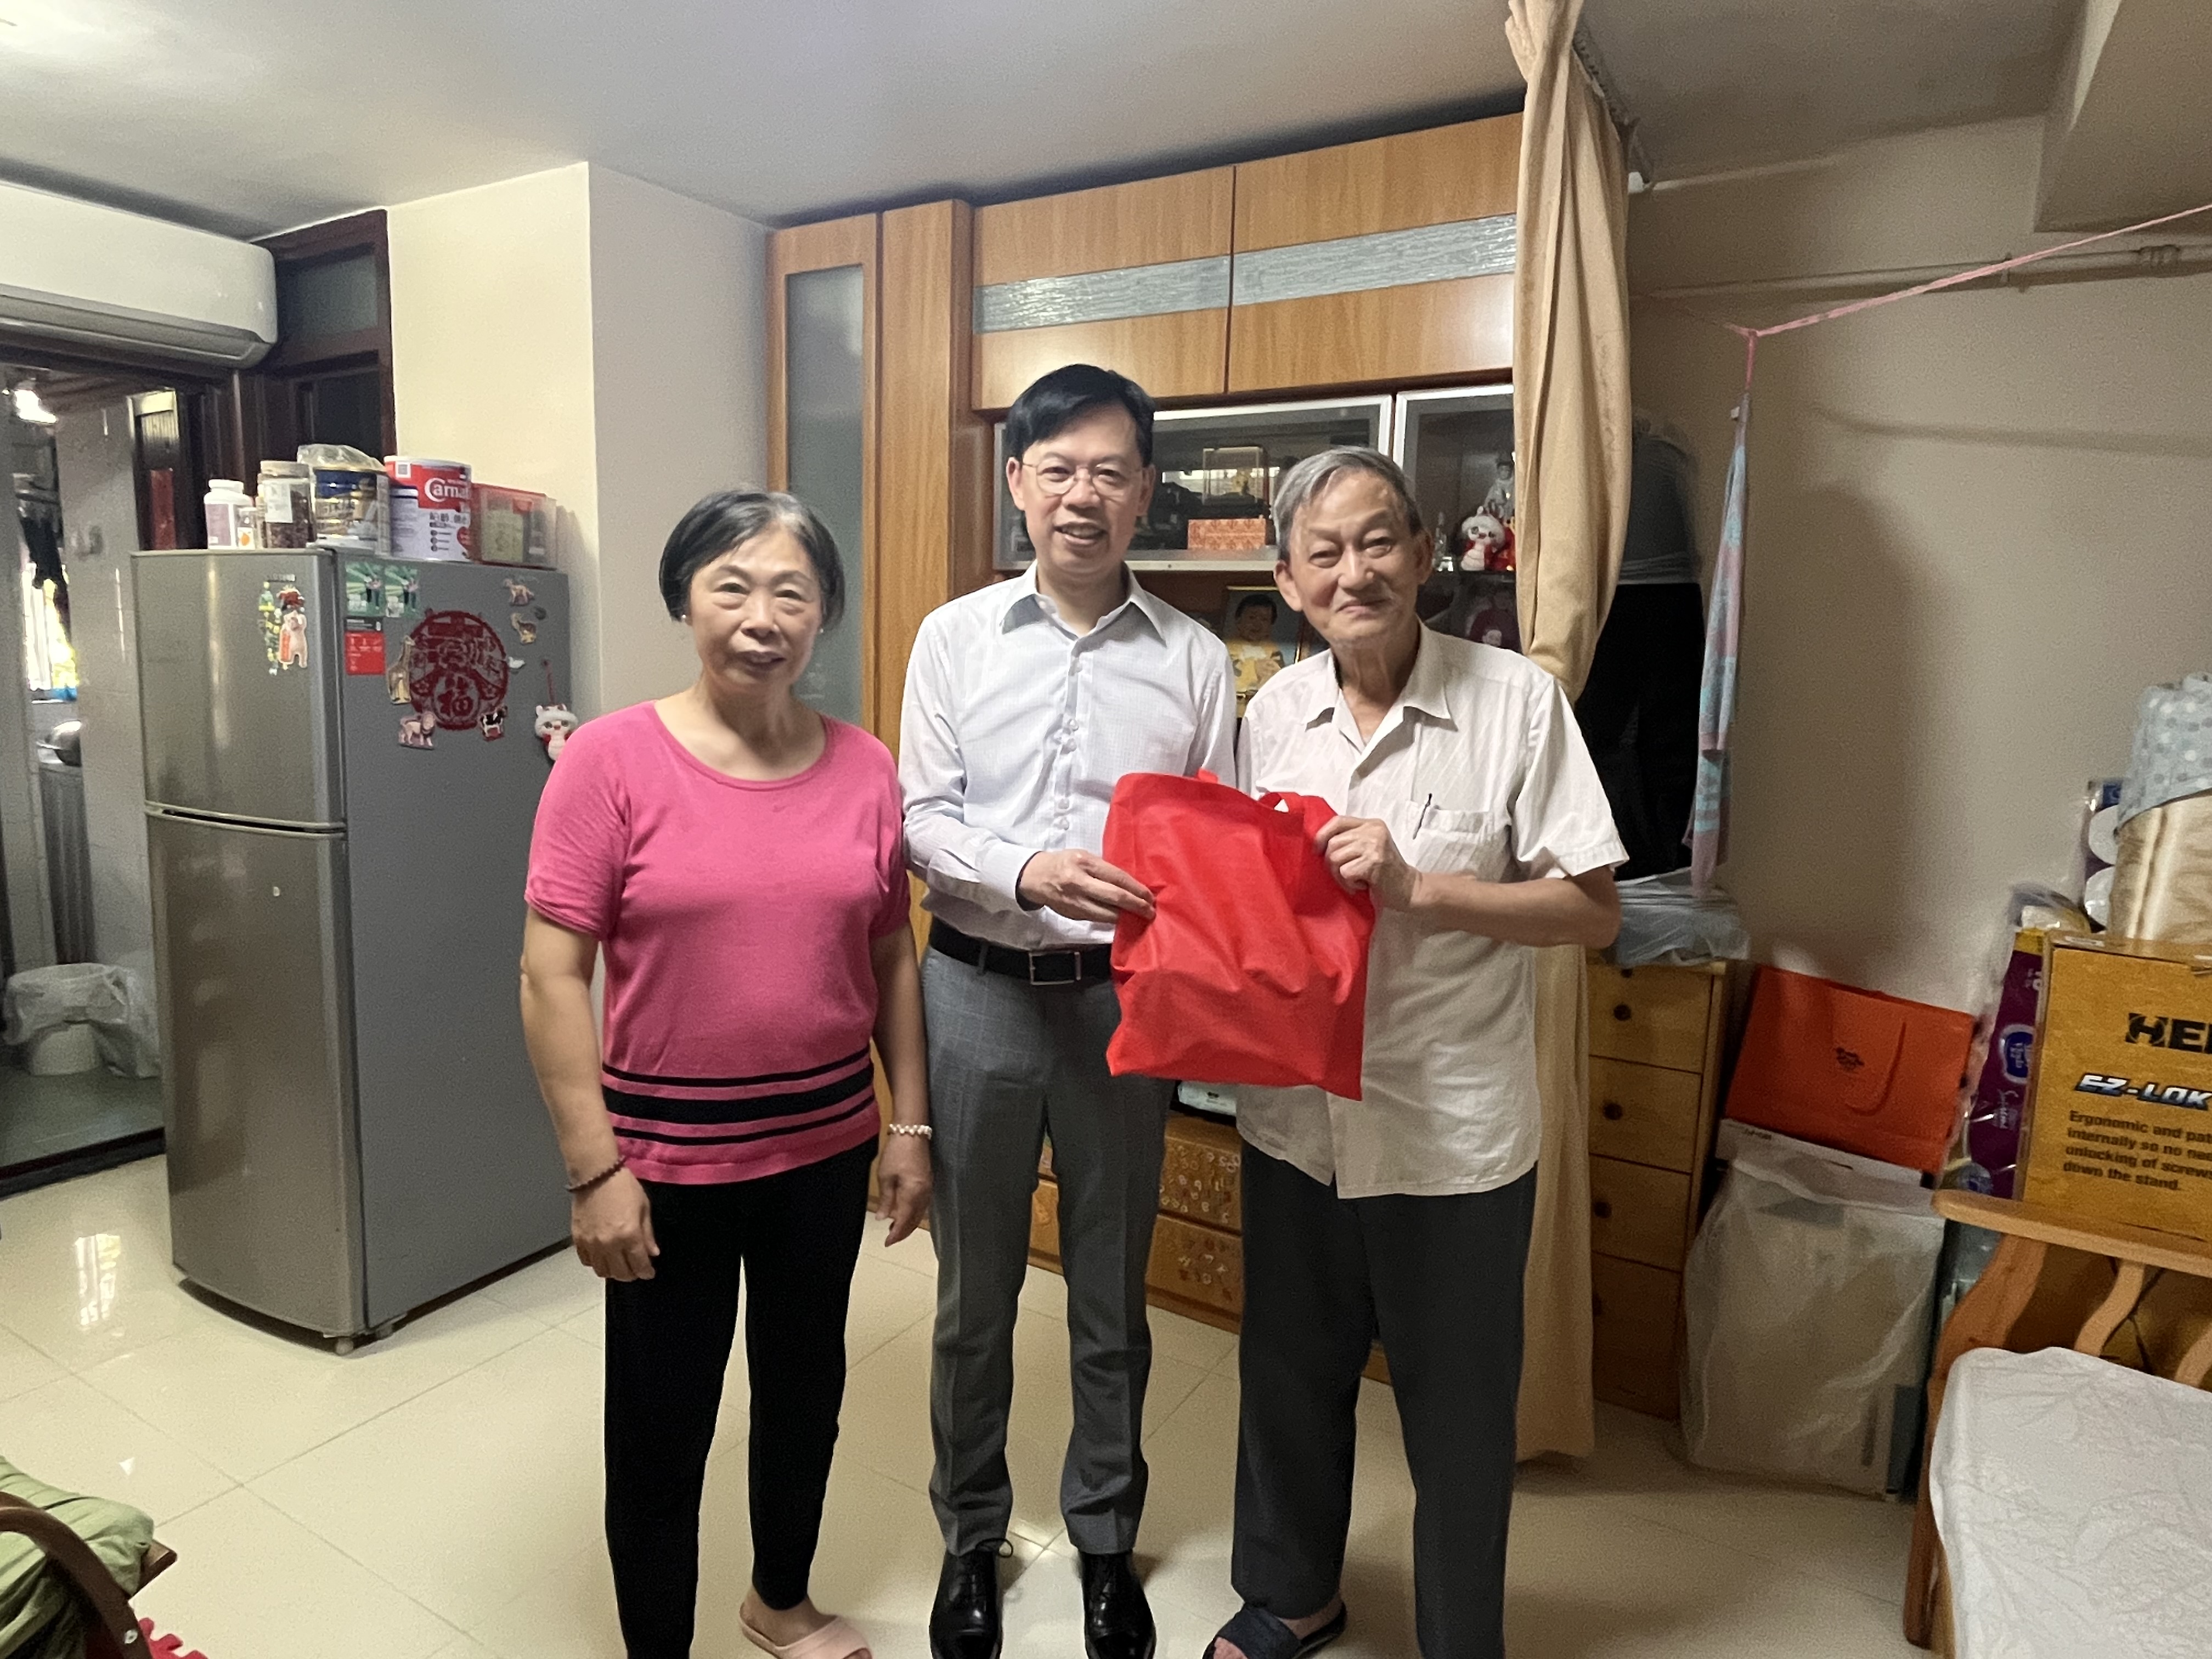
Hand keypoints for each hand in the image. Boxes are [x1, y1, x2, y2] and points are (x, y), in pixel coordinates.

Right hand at [572, 1168, 658, 1280]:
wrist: (596, 1174)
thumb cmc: (622, 1186)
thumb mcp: (644, 1208)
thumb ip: (647, 1233)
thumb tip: (653, 1252)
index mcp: (629, 1235)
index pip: (639, 1265)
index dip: (646, 1272)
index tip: (649, 1272)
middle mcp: (609, 1244)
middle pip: (620, 1273)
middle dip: (631, 1274)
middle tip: (636, 1269)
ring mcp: (591, 1243)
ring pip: (602, 1271)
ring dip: (613, 1272)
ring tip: (619, 1265)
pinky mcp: (578, 1239)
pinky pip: (587, 1261)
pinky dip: (596, 1263)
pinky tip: (603, 1256)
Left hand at [876, 1133, 933, 1245]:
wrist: (912, 1132)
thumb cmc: (897, 1152)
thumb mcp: (886, 1176)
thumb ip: (886, 1199)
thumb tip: (882, 1218)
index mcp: (913, 1193)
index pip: (904, 1221)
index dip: (896, 1234)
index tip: (886, 1243)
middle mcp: (924, 1194)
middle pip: (915, 1220)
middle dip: (903, 1232)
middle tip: (890, 1238)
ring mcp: (928, 1188)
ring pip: (920, 1213)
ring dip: (908, 1223)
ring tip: (894, 1227)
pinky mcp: (929, 1182)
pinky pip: (923, 1204)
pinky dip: (914, 1213)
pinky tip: (905, 1211)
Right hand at [1017, 850, 1154, 923]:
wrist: (1036, 877)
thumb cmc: (1064, 863)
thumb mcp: (1084, 857)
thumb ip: (1104, 869)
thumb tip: (1130, 885)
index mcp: (1084, 863)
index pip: (1117, 878)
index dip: (1137, 889)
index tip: (1149, 897)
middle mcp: (1079, 883)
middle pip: (1115, 897)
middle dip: (1136, 906)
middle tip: (1150, 911)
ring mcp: (1075, 901)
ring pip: (1107, 914)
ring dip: (1126, 916)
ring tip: (1139, 917)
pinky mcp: (1073, 914)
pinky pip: (1097, 918)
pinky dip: (1111, 919)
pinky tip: (1121, 918)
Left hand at [1315, 815, 1418, 910]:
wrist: (1409, 889)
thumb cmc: (1385, 872)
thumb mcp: (1369, 848)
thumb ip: (1350, 840)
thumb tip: (1318, 843)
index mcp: (1372, 824)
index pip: (1337, 821)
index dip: (1322, 835)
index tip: (1318, 850)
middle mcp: (1374, 831)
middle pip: (1332, 843)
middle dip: (1331, 864)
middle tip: (1345, 875)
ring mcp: (1375, 846)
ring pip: (1335, 858)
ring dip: (1340, 876)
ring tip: (1355, 880)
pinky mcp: (1374, 863)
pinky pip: (1345, 872)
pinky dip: (1349, 884)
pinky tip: (1363, 885)